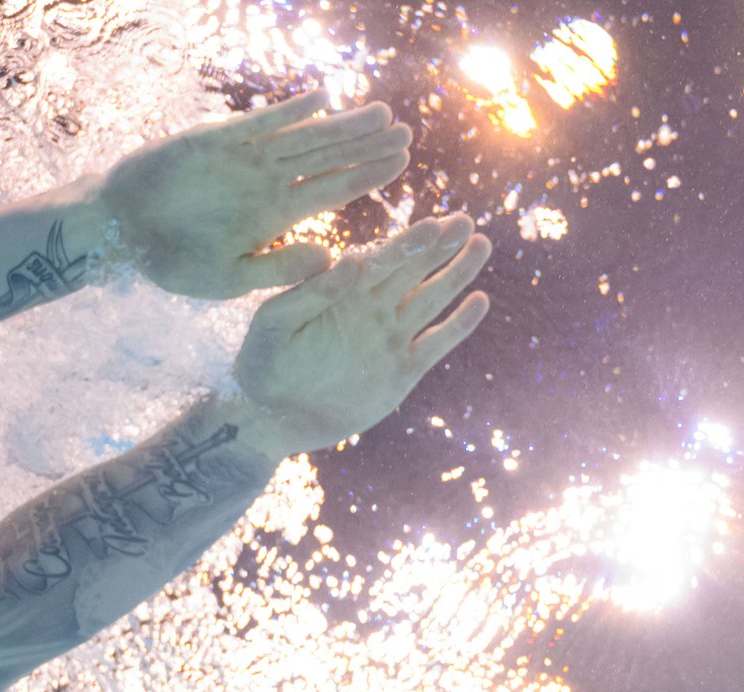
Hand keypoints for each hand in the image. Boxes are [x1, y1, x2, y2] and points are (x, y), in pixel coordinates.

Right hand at [100, 89, 411, 299]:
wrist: (118, 232)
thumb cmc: (169, 260)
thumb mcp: (226, 279)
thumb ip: (277, 268)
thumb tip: (332, 260)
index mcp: (272, 217)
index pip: (329, 192)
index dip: (364, 177)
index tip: (401, 165)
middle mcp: (265, 184)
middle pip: (326, 159)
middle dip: (365, 147)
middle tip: (407, 134)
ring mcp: (243, 160)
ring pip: (302, 138)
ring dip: (340, 126)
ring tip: (381, 115)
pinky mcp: (216, 140)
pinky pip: (260, 123)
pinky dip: (289, 112)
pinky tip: (323, 100)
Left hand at [234, 214, 491, 455]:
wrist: (271, 418)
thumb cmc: (262, 366)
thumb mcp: (275, 325)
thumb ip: (309, 294)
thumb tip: (349, 262)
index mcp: (341, 292)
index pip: (379, 260)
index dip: (406, 243)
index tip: (432, 225)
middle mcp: (370, 308)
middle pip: (412, 271)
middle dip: (439, 246)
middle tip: (465, 222)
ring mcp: (389, 338)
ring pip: (431, 299)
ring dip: (455, 274)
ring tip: (480, 245)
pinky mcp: (402, 370)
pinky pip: (436, 342)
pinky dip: (458, 325)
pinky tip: (479, 301)